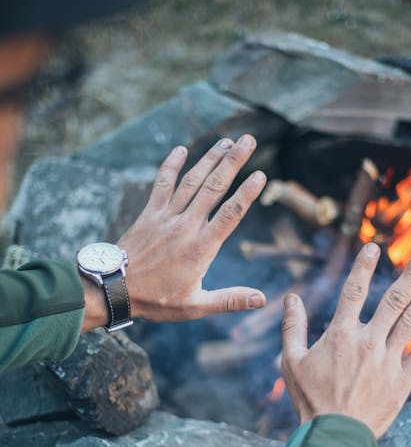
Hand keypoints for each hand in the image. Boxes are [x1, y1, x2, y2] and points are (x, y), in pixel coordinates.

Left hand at [81, 135, 266, 330]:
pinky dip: (172, 165)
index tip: (261, 175)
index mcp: (200, 248)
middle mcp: (185, 227)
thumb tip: (262, 299)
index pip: (229, 215)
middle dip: (233, 161)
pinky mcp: (149, 213)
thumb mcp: (195, 306)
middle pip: (214, 187)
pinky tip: (182, 149)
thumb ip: (230, 300)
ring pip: (192, 181)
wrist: (114, 290)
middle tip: (249, 140)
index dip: (246, 193)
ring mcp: (165, 217)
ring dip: (210, 158)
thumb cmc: (156, 301)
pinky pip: (162, 183)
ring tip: (227, 141)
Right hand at [281, 243, 410, 437]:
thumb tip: (291, 298)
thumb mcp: (291, 362)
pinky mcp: (402, 381)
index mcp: (340, 335)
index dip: (364, 266)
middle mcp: (368, 342)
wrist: (335, 435)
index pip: (353, 291)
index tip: (374, 247)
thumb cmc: (310, 399)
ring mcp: (388, 361)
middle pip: (393, 300)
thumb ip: (292, 327)